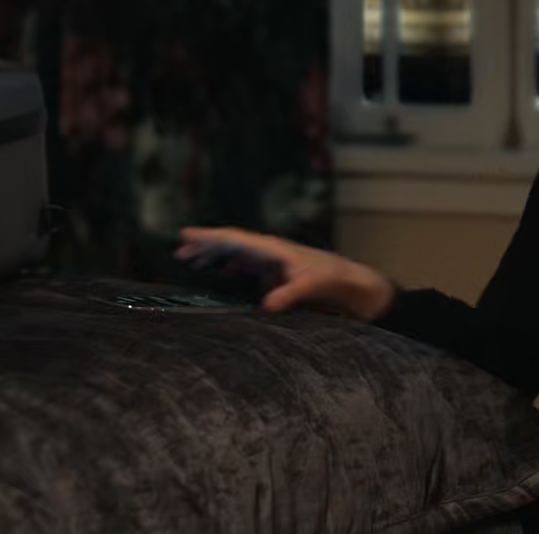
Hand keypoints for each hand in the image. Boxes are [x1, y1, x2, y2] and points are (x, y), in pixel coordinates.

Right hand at [176, 227, 396, 320]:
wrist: (359, 288)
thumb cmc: (338, 282)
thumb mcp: (313, 286)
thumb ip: (290, 294)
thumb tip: (266, 305)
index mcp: (274, 249)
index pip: (236, 239)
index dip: (209, 237)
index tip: (185, 234)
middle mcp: (271, 252)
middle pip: (232, 244)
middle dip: (205, 246)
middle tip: (179, 252)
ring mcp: (274, 263)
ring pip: (237, 254)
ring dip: (215, 256)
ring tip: (191, 261)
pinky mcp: (280, 275)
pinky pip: (248, 267)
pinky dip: (231, 268)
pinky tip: (223, 274)